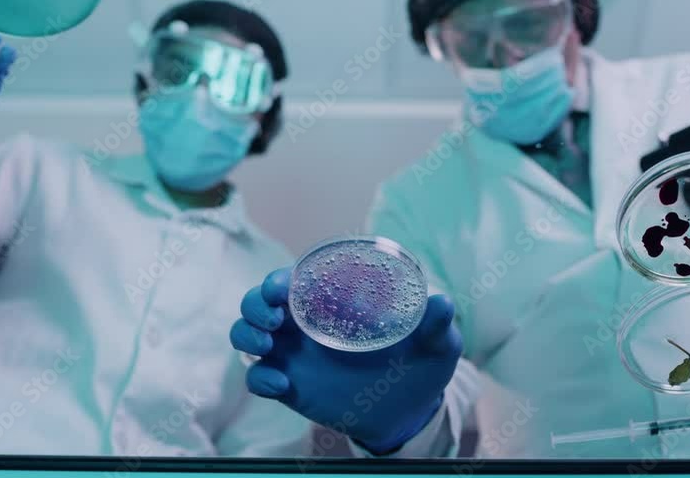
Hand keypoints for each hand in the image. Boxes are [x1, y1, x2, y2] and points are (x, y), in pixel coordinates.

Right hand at [230, 267, 461, 453]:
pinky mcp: (291, 386)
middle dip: (255, 304)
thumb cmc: (419, 363)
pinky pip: (258, 379)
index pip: (295, 279)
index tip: (283, 286)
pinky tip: (281, 385)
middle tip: (273, 318)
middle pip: (259, 302)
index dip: (280, 278)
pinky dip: (259, 379)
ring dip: (247, 334)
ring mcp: (295, 355)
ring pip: (248, 335)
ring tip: (267, 346)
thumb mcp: (433, 343)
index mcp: (335, 301)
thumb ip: (435, 323)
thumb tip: (442, 302)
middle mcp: (307, 323)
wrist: (410, 411)